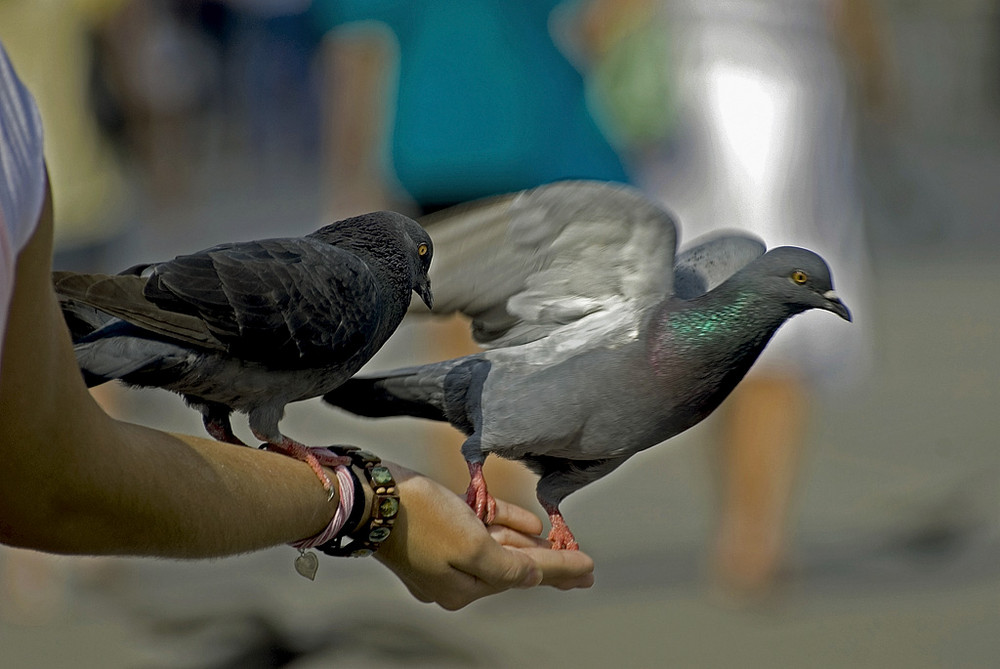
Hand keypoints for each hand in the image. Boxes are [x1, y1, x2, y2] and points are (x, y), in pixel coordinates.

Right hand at [374, 463, 594, 609]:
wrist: (372, 495)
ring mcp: (442, 556)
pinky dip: (502, 523)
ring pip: (495, 546)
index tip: (590, 569)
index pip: (524, 577)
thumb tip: (531, 577)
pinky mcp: (435, 532)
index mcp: (462, 590)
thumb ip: (507, 565)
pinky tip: (528, 523)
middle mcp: (453, 579)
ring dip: (525, 540)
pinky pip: (477, 530)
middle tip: (585, 568)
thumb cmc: (424, 518)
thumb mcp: (473, 546)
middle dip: (549, 562)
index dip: (561, 570)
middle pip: (511, 566)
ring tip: (558, 539)